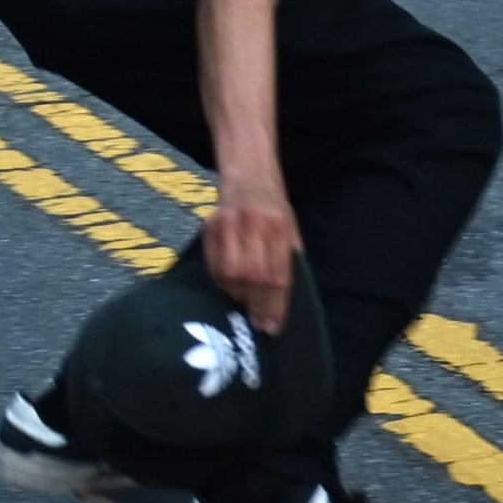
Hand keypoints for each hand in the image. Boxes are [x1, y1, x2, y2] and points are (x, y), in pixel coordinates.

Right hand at [201, 190, 302, 333]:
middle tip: (259, 324)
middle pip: (254, 276)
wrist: (248, 176)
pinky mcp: (209, 227)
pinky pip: (213, 265)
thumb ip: (290, 261)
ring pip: (230, 273)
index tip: (273, 326)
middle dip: (257, 305)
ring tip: (246, 303)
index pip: (278, 274)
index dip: (275, 305)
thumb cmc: (275, 210)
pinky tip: (231, 287)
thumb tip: (286, 303)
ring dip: (239, 295)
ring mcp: (227, 224)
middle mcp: (253, 224)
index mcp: (279, 225)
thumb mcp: (292, 230)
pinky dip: (222, 282)